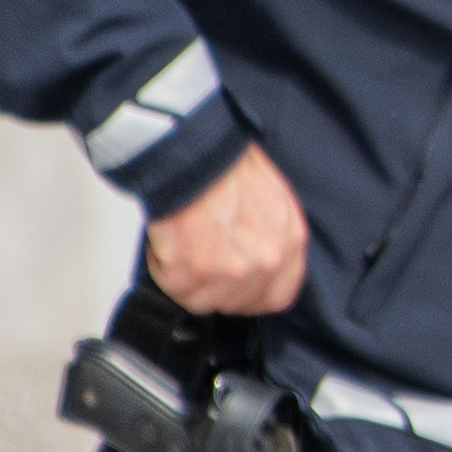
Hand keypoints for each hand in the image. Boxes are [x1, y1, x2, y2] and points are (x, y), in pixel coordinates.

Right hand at [146, 142, 309, 316]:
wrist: (191, 150)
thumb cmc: (225, 162)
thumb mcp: (272, 196)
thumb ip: (271, 234)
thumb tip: (256, 255)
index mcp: (289, 243)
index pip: (277, 296)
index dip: (250, 294)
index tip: (233, 286)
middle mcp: (264, 261)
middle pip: (236, 302)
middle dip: (214, 284)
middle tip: (198, 256)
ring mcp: (230, 271)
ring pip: (203, 300)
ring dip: (186, 276)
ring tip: (183, 241)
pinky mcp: (192, 273)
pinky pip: (172, 286)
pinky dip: (162, 265)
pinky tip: (168, 239)